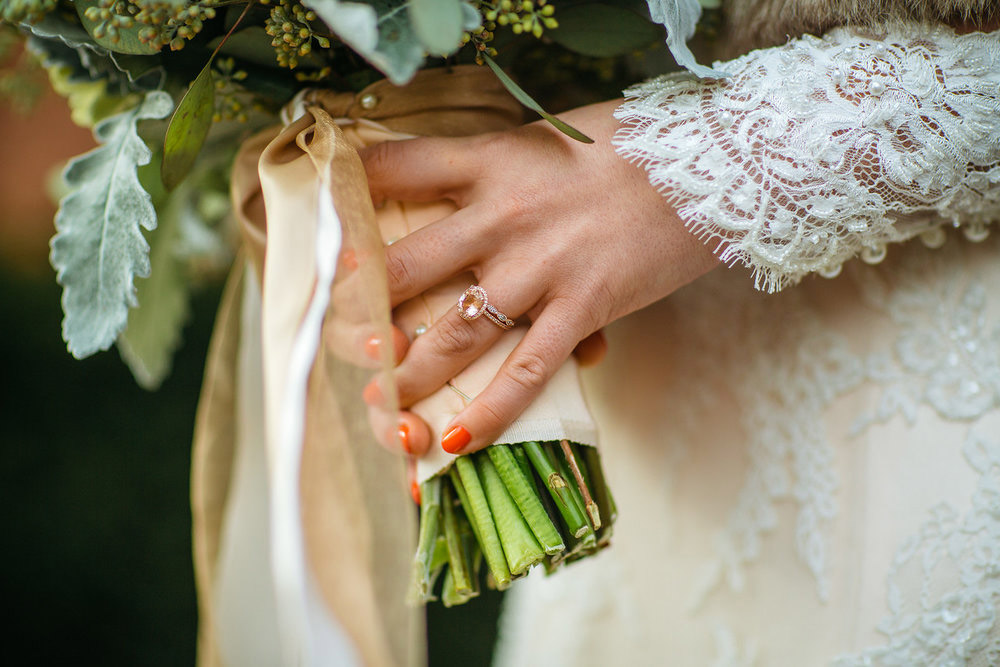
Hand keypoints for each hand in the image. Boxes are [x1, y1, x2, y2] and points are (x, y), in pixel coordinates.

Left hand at [361, 99, 718, 455]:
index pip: (400, 166)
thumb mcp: (549, 139)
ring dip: (410, 370)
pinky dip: (491, 412)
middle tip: (335, 338)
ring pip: (456, 329)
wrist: (713, 165)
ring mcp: (541, 266)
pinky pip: (527, 370)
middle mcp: (503, 215)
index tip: (323, 227)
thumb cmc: (628, 147)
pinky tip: (458, 442)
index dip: (351, 194)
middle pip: (409, 264)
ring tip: (379, 402)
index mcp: (491, 159)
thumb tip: (463, 210)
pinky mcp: (584, 308)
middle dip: (364, 307)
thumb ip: (499, 171)